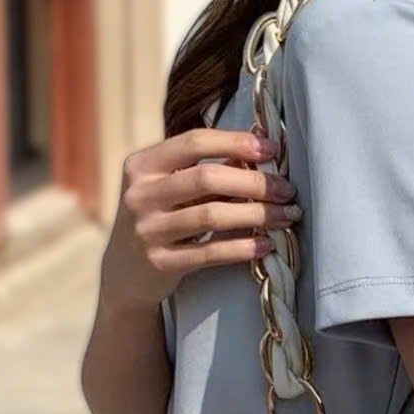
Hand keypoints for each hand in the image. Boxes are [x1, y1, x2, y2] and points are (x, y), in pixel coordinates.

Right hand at [100, 128, 301, 309]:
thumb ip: (208, 168)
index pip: (194, 142)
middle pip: (207, 178)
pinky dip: (243, 248)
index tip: (271, 150)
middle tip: (287, 191)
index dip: (236, 142)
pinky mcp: (160, 263)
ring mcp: (148, 230)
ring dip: (257, 215)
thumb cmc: (161, 217)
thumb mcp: (171, 187)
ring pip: (212, 216)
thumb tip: (260, 148)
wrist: (126, 271)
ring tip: (286, 216)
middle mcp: (140, 194)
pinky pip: (210, 253)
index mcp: (142, 165)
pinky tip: (267, 245)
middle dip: (255, 183)